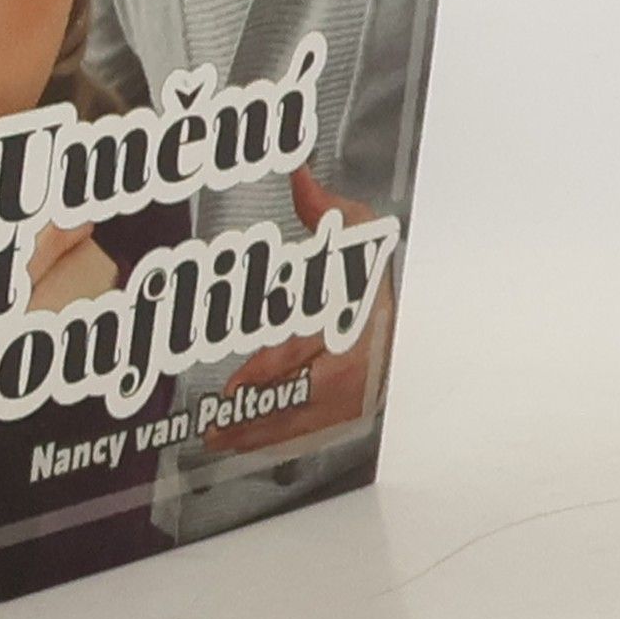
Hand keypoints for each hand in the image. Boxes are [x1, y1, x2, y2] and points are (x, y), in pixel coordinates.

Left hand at [204, 164, 394, 453]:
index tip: (237, 384)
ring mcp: (362, 391)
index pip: (313, 347)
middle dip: (259, 414)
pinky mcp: (355, 410)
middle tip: (215, 426)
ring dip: (262, 435)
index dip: (272, 369)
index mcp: (360, 318)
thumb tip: (299, 172)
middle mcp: (362, 360)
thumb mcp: (354, 228)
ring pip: (309, 421)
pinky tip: (247, 446)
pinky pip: (316, 432)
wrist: (404, 296)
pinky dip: (280, 443)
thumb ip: (322, 207)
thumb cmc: (372, 265)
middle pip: (307, 397)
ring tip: (219, 442)